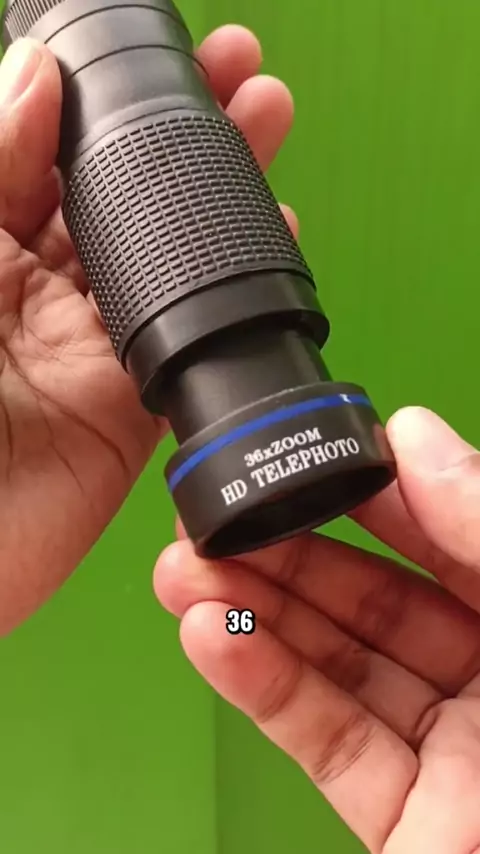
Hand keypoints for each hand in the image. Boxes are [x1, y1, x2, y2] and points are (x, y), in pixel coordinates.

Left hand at [0, 27, 294, 633]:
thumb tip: (34, 74)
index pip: (53, 154)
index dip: (106, 99)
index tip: (163, 55)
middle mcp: (35, 293)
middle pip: (123, 197)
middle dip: (182, 132)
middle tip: (241, 74)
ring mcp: (87, 349)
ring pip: (167, 257)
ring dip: (220, 191)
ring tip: (268, 124)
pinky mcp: (128, 408)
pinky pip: (189, 339)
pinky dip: (236, 289)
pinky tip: (271, 233)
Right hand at [155, 406, 479, 853]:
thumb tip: (421, 438)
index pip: (451, 538)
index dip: (379, 497)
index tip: (312, 461)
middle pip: (379, 601)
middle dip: (291, 555)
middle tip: (220, 517)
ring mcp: (451, 752)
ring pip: (339, 668)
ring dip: (256, 615)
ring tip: (186, 570)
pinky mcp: (407, 820)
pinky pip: (328, 743)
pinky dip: (263, 688)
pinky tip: (213, 636)